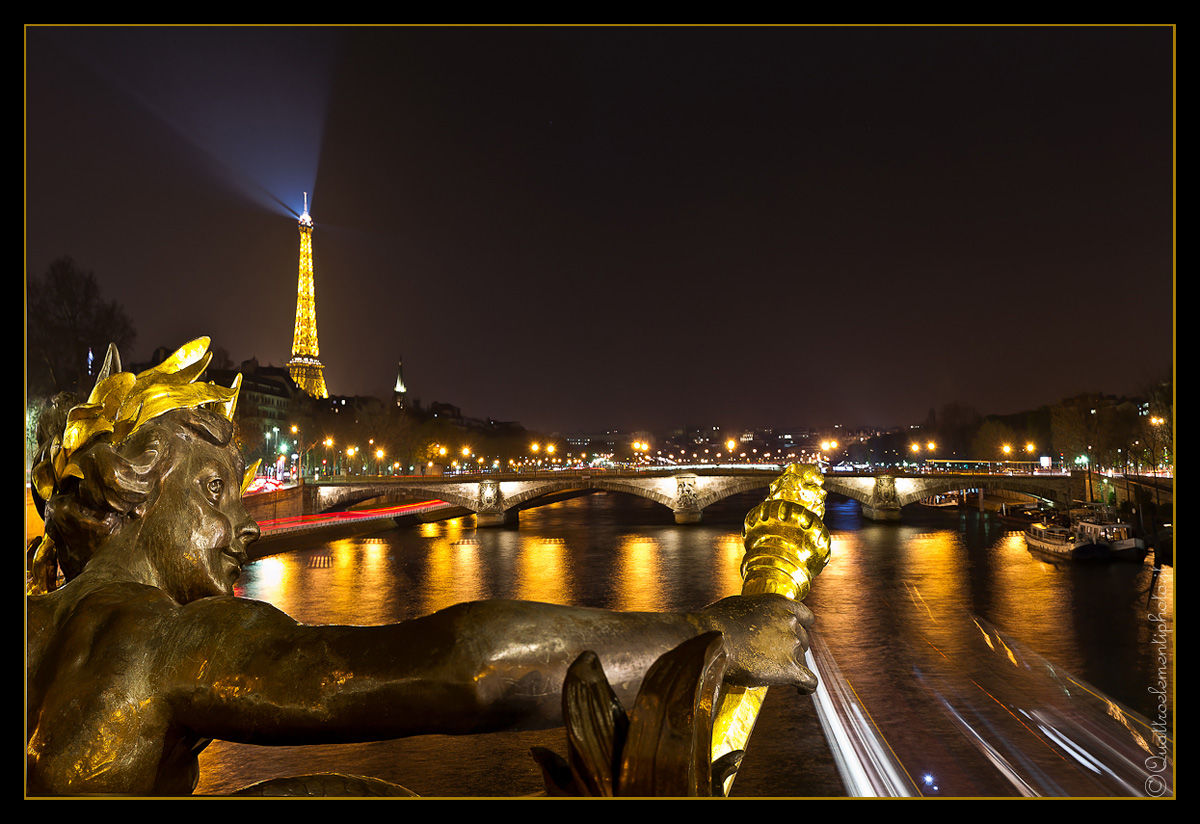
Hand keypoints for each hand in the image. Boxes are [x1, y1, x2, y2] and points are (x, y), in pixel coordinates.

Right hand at [699, 594, 817, 692]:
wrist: (711, 640)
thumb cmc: (717, 622)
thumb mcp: (741, 605)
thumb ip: (757, 613)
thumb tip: (754, 621)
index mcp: (780, 604)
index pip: (805, 617)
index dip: (800, 629)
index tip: (794, 637)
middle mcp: (791, 621)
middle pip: (802, 640)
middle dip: (791, 649)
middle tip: (774, 658)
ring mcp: (792, 644)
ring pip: (802, 660)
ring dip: (791, 666)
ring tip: (773, 674)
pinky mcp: (790, 667)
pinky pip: (809, 680)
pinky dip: (806, 687)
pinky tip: (801, 690)